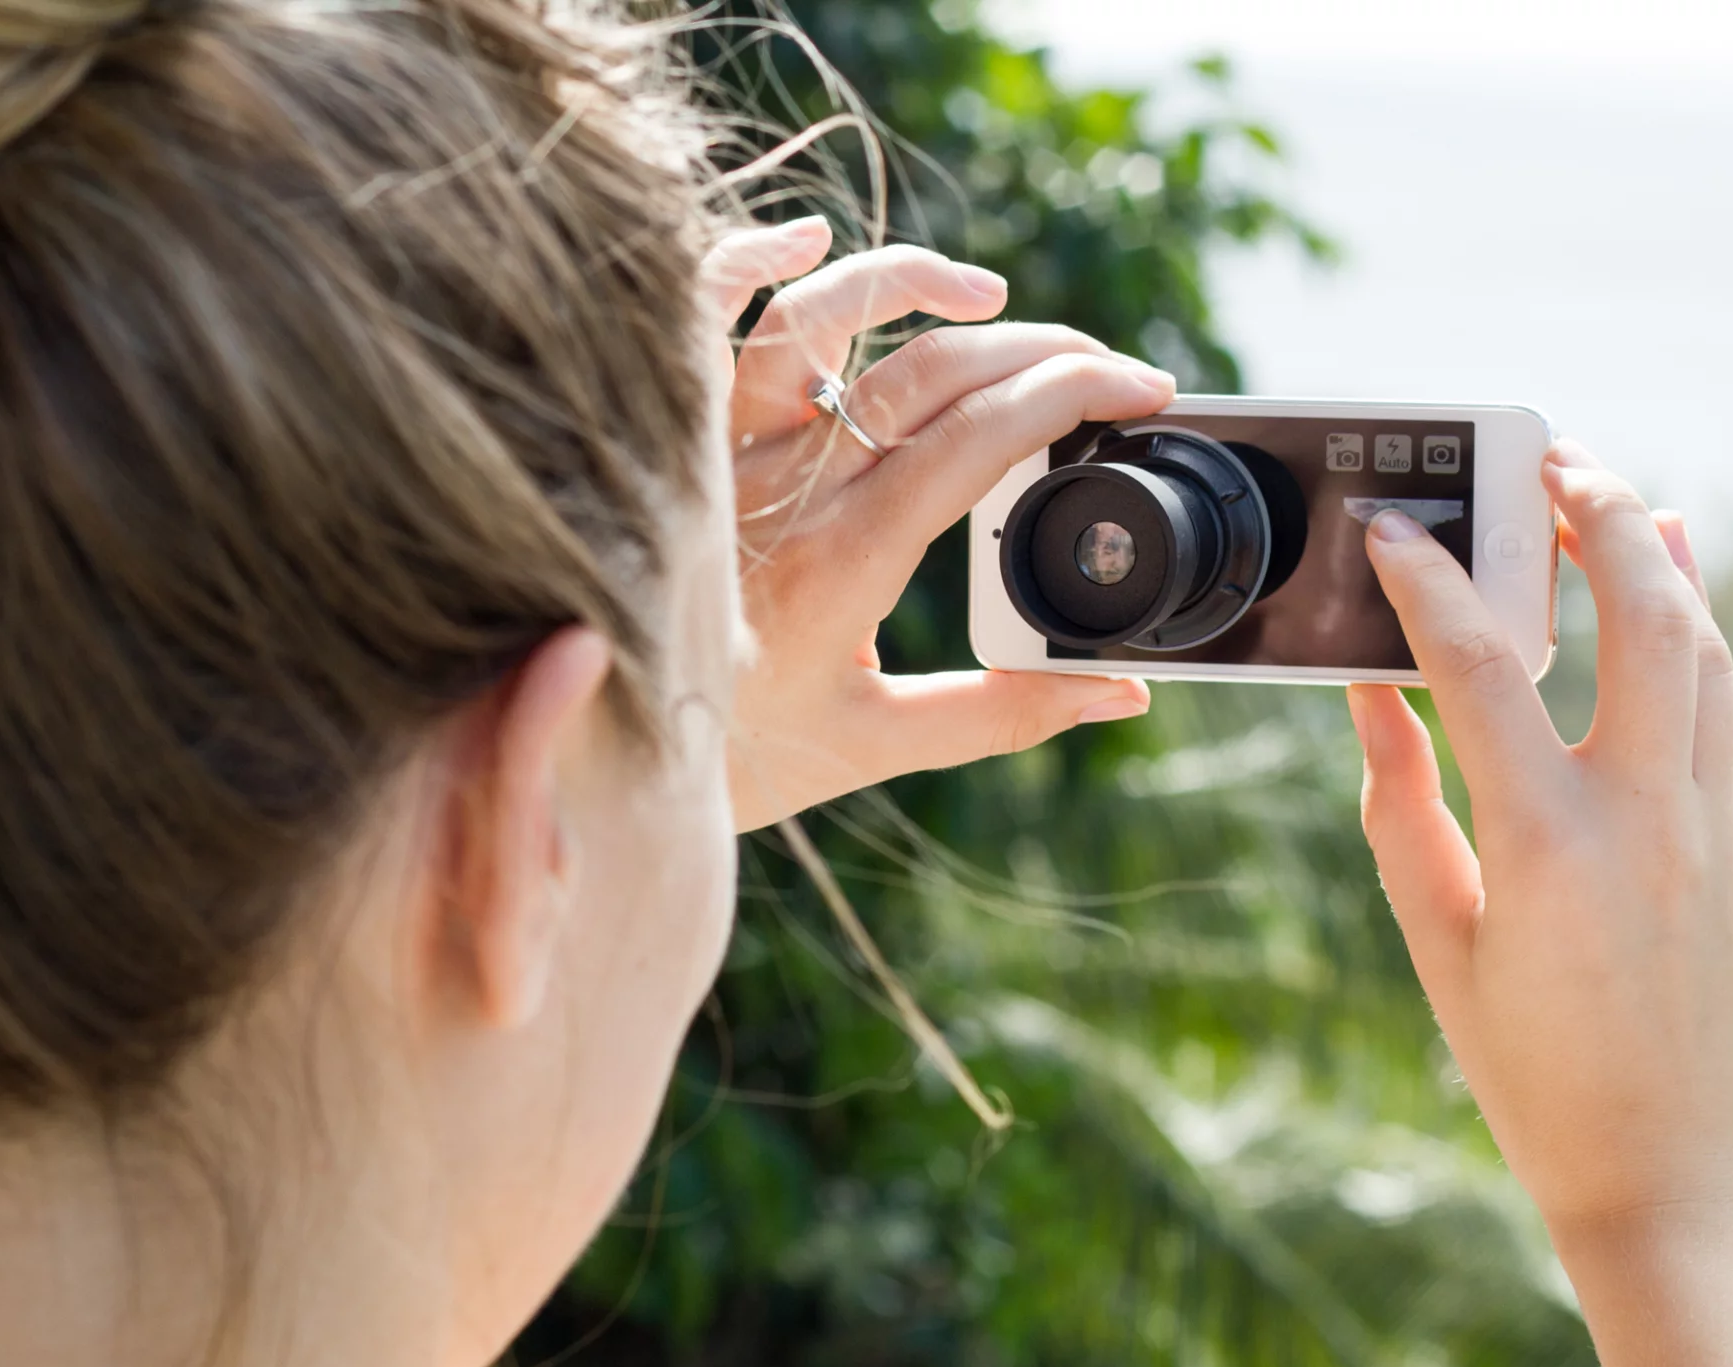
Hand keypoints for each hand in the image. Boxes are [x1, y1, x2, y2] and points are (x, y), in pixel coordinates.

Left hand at [702, 220, 1175, 831]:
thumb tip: (1120, 690)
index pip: (980, 436)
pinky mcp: (674, 438)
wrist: (596, 760)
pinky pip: (696, 318)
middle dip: (1039, 347)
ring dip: (912, 285)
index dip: (1074, 393)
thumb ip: (1004, 714)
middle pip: (927, 369)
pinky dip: (742, 261)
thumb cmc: (736, 756)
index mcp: (846, 562)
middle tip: (1101, 364)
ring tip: (989, 300)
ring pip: (815, 318)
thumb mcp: (880, 745)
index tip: (1137, 389)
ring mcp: (720, 452)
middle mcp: (781, 489)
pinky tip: (806, 240)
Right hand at [1348, 444, 1732, 1233]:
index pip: (1476, 665)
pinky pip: (1726, 710)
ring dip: (1661, 557)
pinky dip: (1695, 638)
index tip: (1390, 531)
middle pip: (1643, 606)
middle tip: (1549, 461)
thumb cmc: (1538, 1083)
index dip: (1424, 580)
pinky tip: (1668, 603)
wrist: (1684, 1185)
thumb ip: (1401, 810)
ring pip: (1708, 644)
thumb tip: (1369, 698)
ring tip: (1614, 502)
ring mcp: (1723, 827)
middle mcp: (1650, 817)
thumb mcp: (1441, 948)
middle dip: (1597, 511)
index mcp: (1546, 847)